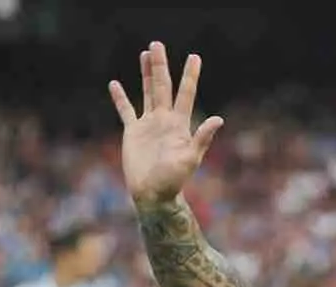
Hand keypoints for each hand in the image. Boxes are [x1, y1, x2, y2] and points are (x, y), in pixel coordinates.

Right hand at [108, 41, 223, 206]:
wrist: (154, 194)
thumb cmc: (174, 180)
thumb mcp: (191, 158)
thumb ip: (203, 138)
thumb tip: (219, 119)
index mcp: (180, 124)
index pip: (186, 93)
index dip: (190, 76)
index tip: (194, 57)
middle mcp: (165, 120)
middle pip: (163, 86)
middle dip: (161, 66)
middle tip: (157, 44)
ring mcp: (149, 125)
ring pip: (147, 93)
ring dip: (146, 74)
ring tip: (145, 54)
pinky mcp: (133, 132)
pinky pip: (126, 111)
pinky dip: (120, 98)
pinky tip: (115, 84)